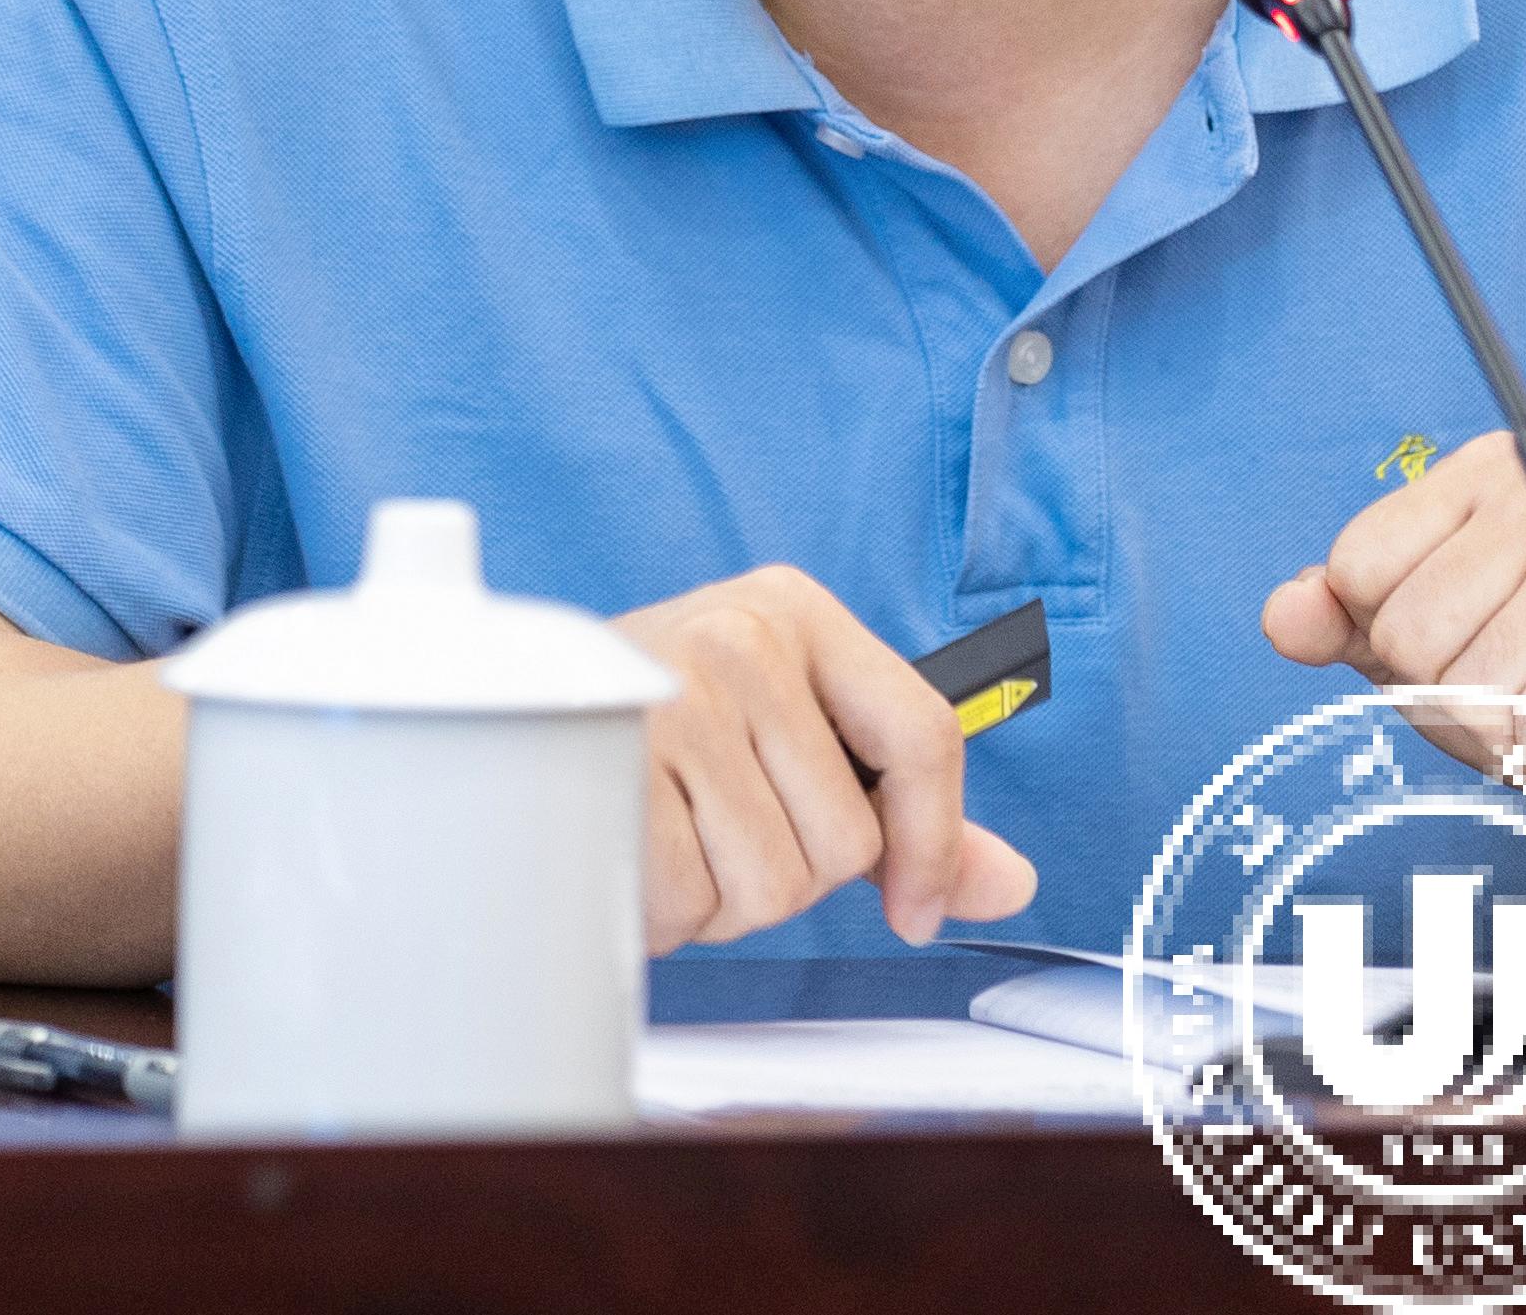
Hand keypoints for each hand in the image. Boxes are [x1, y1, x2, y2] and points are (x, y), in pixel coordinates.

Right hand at [614, 564, 1039, 950]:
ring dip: (722, 898)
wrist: (516, 718)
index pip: (924, 735)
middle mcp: (741, 636)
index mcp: (796, 612)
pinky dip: (666, 913)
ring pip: (771, 884)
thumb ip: (907, 811)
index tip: (914, 911)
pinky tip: (635, 857)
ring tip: (674, 837)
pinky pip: (690, 900)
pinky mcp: (611, 767)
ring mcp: (673, 696)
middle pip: (845, 841)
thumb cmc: (670, 732)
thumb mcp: (792, 737)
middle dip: (788, 874)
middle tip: (721, 829)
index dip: (934, 844)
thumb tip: (1008, 883)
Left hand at [1257, 431, 1525, 788]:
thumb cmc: (1514, 659)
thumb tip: (1283, 613)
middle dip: (1439, 683)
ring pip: (1468, 686)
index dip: (1382, 622)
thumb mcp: (1409, 628)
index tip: (1446, 622)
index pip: (1357, 565)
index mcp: (1480, 472)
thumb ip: (1335, 617)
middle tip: (1497, 674)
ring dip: (1492, 722)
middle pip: (1408, 632)